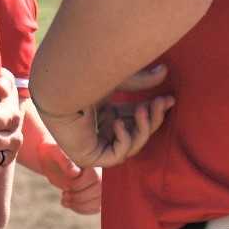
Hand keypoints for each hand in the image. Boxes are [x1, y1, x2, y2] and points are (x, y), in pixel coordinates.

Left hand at [24, 139, 103, 214]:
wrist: (54, 161)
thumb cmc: (54, 155)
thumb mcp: (55, 154)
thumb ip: (65, 161)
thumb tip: (75, 173)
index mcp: (93, 159)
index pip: (96, 177)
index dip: (80, 185)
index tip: (66, 187)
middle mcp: (102, 170)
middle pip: (99, 191)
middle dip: (80, 197)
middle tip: (64, 195)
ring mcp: (101, 183)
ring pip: (99, 201)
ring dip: (80, 205)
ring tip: (65, 201)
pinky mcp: (97, 194)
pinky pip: (97, 207)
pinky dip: (82, 209)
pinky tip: (70, 204)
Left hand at [39, 64, 174, 170]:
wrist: (57, 86)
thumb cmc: (81, 79)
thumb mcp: (116, 81)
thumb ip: (139, 81)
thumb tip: (164, 71)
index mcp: (103, 114)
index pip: (135, 119)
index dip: (153, 111)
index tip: (170, 99)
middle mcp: (98, 130)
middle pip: (137, 133)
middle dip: (153, 119)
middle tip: (163, 103)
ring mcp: (93, 145)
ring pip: (131, 146)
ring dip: (142, 128)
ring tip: (142, 109)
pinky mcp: (88, 157)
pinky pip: (116, 156)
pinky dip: (123, 140)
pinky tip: (118, 123)